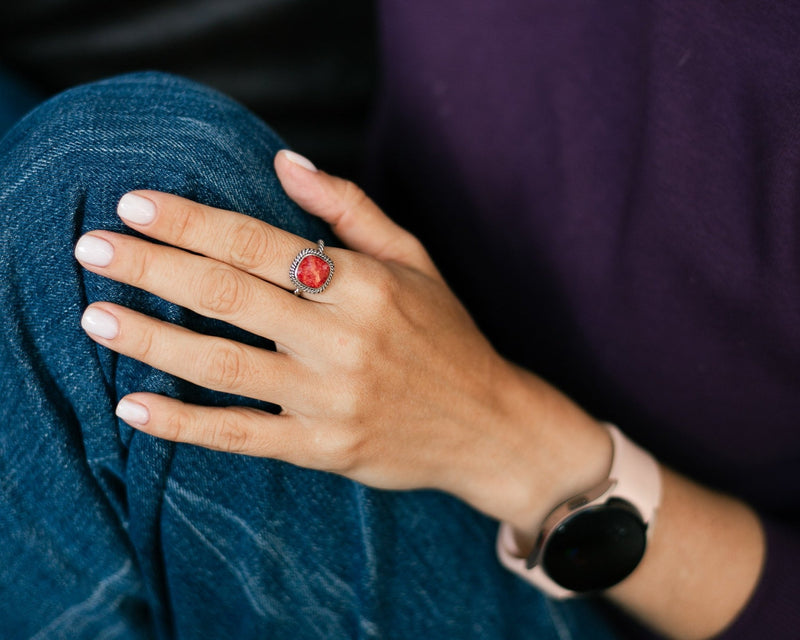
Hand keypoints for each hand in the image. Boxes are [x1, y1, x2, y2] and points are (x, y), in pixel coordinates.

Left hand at [75, 150, 609, 527]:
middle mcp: (345, 338)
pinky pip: (241, 435)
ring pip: (225, 365)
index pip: (260, 243)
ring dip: (152, 339)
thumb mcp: (415, 261)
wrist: (489, 425)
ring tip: (95, 317)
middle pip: (230, 295)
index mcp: (366, 284)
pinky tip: (134, 406)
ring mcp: (332, 399)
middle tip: (92, 249)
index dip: (193, 221)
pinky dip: (184, 423)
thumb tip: (284, 162)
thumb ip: (350, 208)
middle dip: (153, 268)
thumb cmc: (449, 337)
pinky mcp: (323, 449)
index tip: (136, 206)